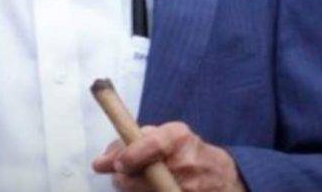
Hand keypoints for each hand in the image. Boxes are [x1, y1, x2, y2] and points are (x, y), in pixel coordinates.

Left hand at [92, 122, 246, 191]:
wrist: (221, 176)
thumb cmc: (184, 151)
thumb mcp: (162, 136)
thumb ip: (129, 143)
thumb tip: (99, 163)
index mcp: (178, 135)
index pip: (153, 143)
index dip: (132, 155)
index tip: (117, 165)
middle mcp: (187, 160)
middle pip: (144, 174)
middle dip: (124, 177)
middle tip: (119, 174)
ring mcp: (191, 185)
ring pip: (146, 191)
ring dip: (133, 189)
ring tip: (136, 181)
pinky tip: (148, 189)